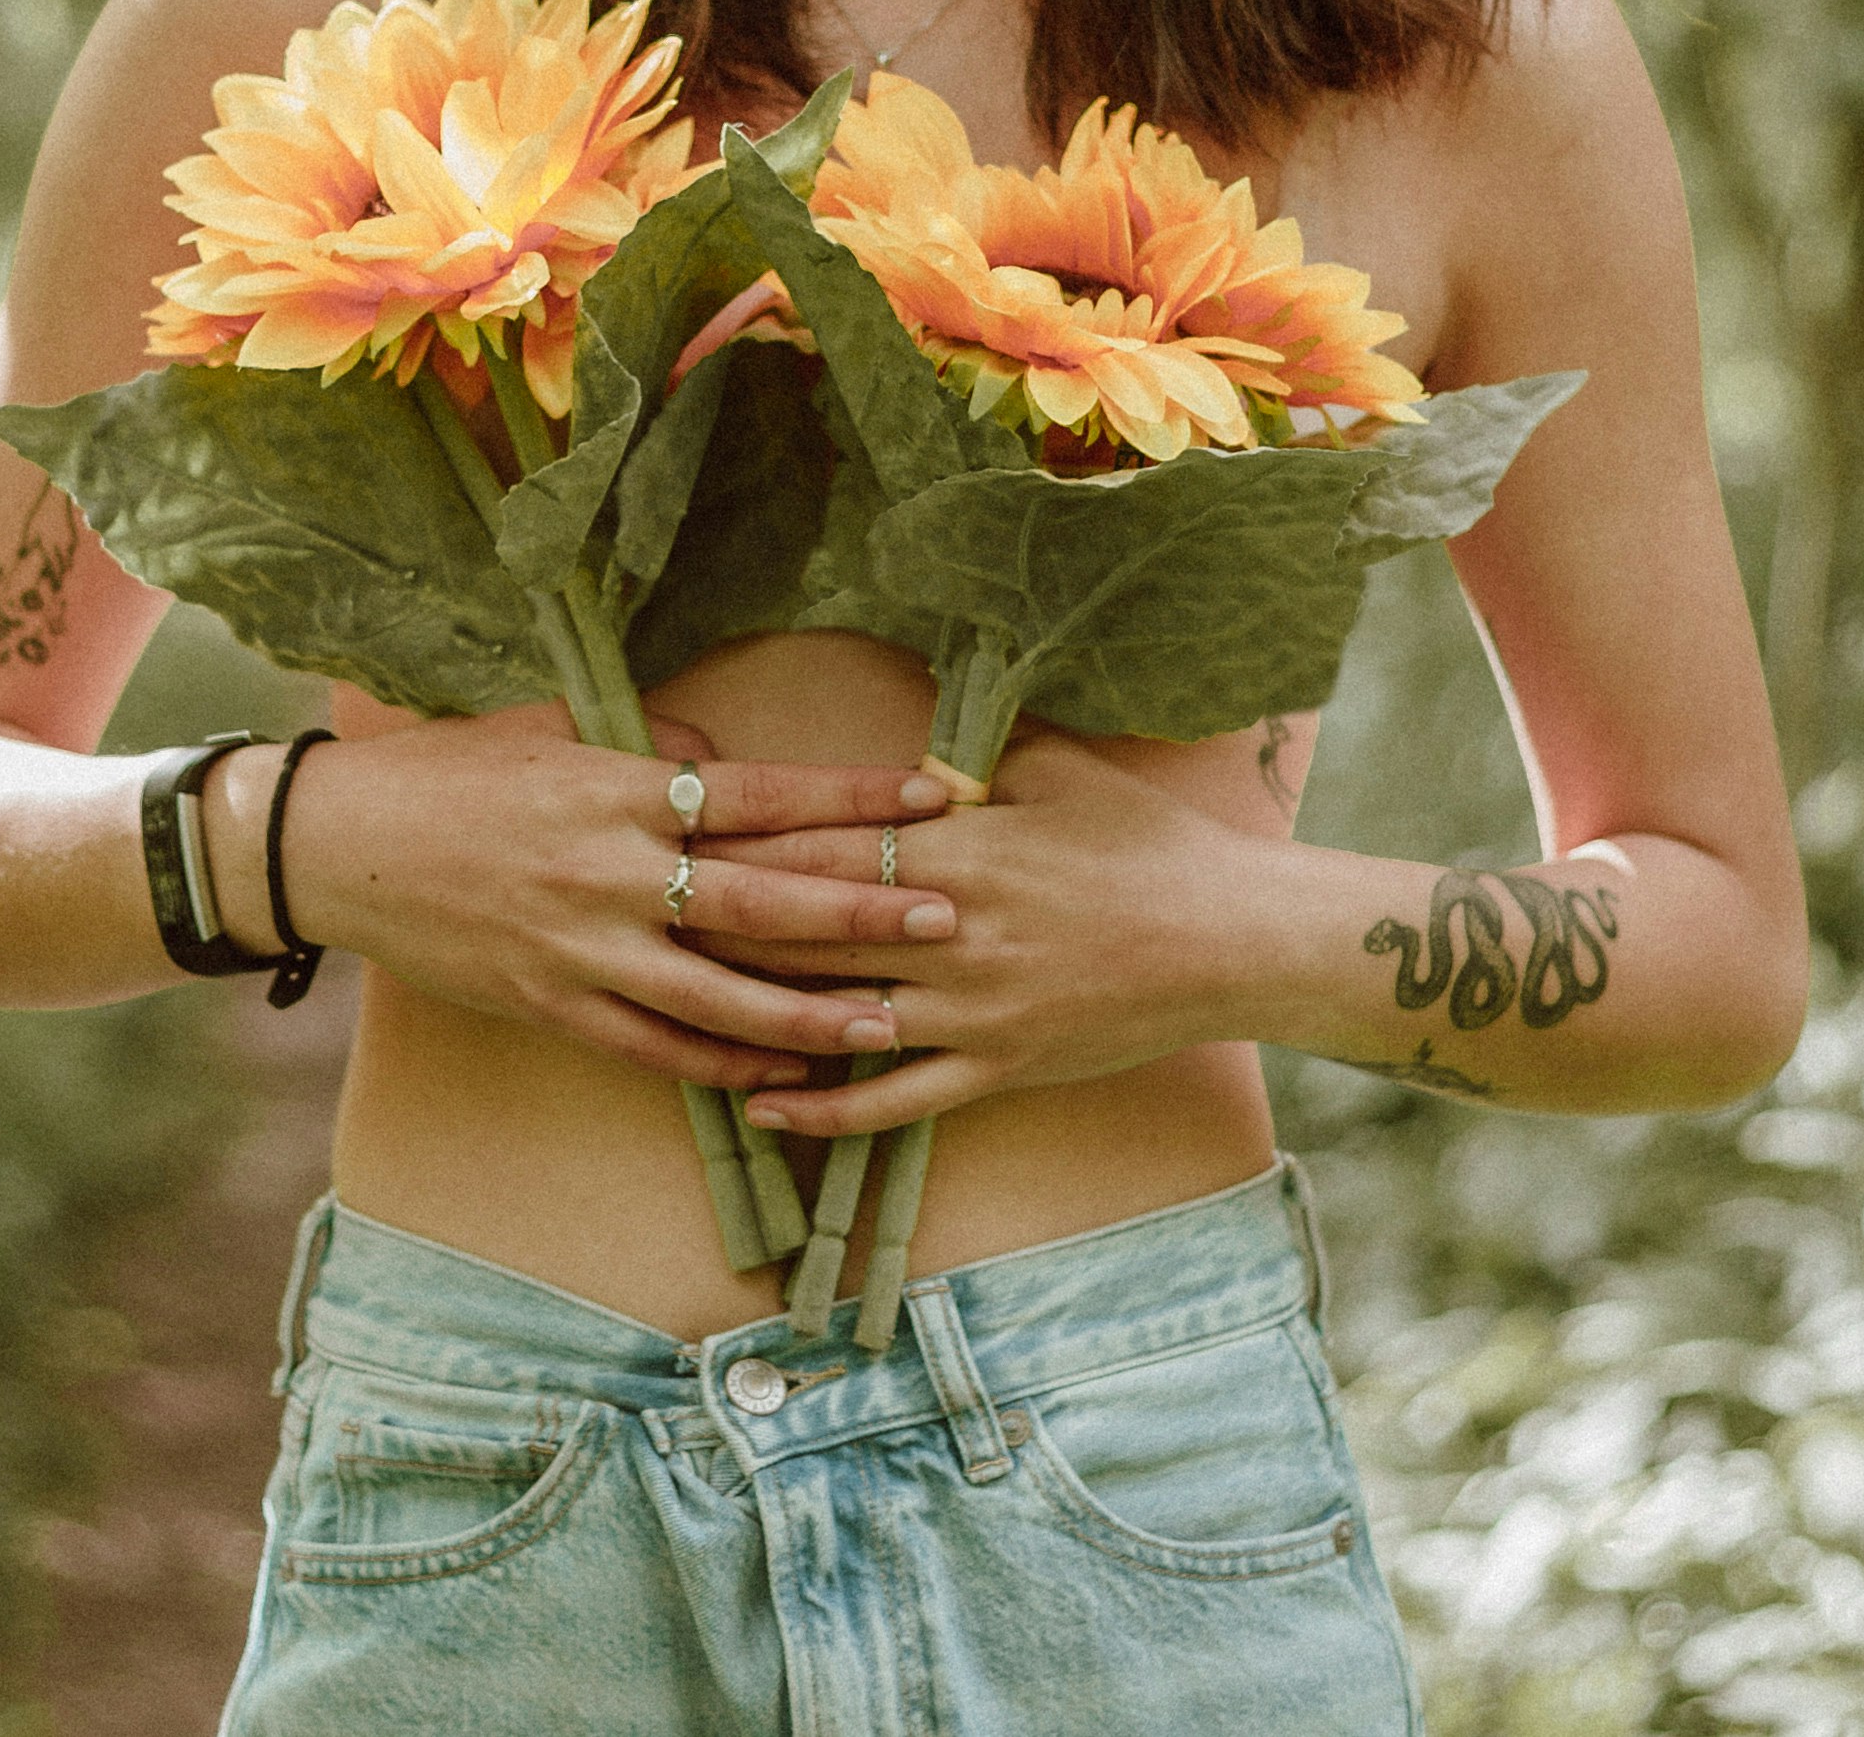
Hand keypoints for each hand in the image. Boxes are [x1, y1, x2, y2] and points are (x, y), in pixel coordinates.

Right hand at [233, 706, 955, 1092]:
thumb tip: (720, 753)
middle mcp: (611, 871)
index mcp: (619, 788)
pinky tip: (783, 1073)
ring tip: (888, 1024)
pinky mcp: (553, 1006)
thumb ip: (648, 742)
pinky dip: (723, 1064)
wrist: (343, 847)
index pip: (758, 792)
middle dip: (859, 912)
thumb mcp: (551, 729)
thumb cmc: (452, 773)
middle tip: (948, 916)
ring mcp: (582, 948)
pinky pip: (654, 1047)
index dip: (847, 797)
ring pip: (719, 995)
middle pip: (759, 898)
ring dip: (809, 1013)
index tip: (928, 793)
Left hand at [695, 734, 1271, 1134]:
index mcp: (959, 847)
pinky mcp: (994, 1070)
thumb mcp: (1057, 768)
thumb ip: (971, 760)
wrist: (1227, 938)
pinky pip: (891, 1102)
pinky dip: (821, 1112)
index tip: (670, 830)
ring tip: (669, 1010)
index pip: (821, 841)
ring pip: (832, 1015)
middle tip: (636, 916)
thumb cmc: (1145, 841)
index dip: (741, 840)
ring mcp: (968, 1012)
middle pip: (805, 928)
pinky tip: (762, 1109)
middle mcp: (948, 933)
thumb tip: (906, 751)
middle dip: (715, 924)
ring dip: (750, 1014)